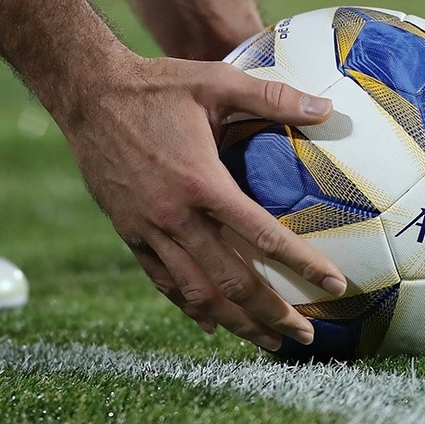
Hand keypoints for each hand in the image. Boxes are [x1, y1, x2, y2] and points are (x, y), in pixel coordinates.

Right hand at [63, 55, 346, 350]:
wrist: (89, 95)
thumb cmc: (158, 85)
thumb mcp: (217, 81)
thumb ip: (273, 97)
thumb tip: (328, 108)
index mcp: (203, 183)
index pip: (263, 236)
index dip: (303, 264)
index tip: (335, 285)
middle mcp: (176, 216)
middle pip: (232, 280)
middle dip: (272, 312)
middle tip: (306, 335)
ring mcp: (149, 229)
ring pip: (197, 292)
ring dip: (236, 322)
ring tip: (268, 342)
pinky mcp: (129, 233)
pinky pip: (162, 281)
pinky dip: (190, 307)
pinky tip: (211, 322)